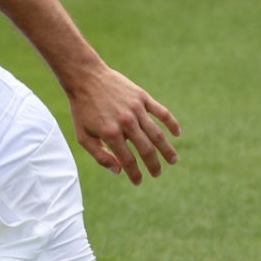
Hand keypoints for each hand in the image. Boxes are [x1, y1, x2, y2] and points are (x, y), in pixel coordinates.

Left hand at [67, 65, 180, 185]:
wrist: (86, 78)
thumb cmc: (82, 109)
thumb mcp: (83, 136)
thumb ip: (100, 155)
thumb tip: (118, 171)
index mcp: (111, 134)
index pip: (128, 160)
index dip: (135, 174)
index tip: (139, 181)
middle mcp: (126, 122)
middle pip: (146, 149)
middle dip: (154, 165)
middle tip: (157, 174)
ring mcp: (136, 109)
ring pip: (157, 133)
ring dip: (167, 149)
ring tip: (173, 160)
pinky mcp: (142, 97)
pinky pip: (162, 112)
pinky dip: (172, 123)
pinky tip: (177, 133)